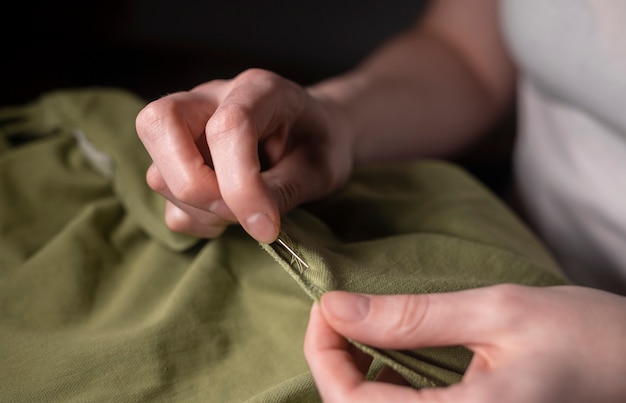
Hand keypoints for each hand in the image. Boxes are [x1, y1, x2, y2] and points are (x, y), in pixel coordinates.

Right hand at [135, 68, 353, 242]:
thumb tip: (252, 221)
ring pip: (157, 170)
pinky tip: (227, 215)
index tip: (265, 226)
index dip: (240, 184)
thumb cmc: (321, 144)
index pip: (228, 126)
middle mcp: (212, 98)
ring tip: (243, 215)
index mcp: (259, 89)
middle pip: (159, 124)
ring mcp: (188, 125)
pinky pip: (163, 194)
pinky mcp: (177, 155)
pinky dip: (191, 217)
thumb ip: (285, 190)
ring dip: (198, 209)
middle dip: (193, 185)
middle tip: (236, 213)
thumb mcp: (321, 168)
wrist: (316, 134)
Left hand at [304, 284, 625, 401]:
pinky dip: (384, 387)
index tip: (326, 304)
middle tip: (341, 311)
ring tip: (366, 329)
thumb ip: (412, 316)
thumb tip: (337, 307)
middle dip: (335, 361)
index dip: (323, 352)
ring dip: (355, 374)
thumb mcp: (497, 313)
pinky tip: (394, 356)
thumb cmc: (588, 339)